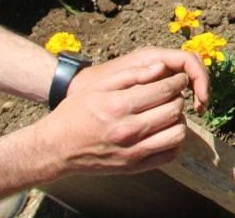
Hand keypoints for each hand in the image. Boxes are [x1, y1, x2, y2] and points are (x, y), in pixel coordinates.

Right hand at [32, 47, 209, 176]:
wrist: (56, 148)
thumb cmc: (76, 112)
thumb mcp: (99, 86)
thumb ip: (132, 75)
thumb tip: (161, 67)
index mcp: (119, 106)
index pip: (165, 90)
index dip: (178, 81)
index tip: (179, 78)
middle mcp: (128, 130)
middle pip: (174, 110)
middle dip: (179, 97)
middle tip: (173, 93)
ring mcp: (132, 152)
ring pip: (177, 133)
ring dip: (179, 120)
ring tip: (169, 112)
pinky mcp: (134, 167)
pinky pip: (169, 154)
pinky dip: (174, 141)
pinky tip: (165, 131)